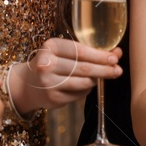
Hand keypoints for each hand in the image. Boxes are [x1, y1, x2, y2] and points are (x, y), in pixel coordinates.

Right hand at [9, 37, 123, 114]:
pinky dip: (86, 89)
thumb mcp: (64, 52)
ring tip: (104, 76)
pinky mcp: (53, 98)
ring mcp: (49, 83)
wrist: (27, 85)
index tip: (114, 58)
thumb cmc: (51, 64)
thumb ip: (89, 51)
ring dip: (97, 80)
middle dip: (104, 69)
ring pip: (83, 82)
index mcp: (51, 47)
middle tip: (118, 70)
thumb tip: (117, 53)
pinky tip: (86, 85)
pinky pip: (79, 94)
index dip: (99, 55)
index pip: (80, 51)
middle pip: (84, 68)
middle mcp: (47, 64)